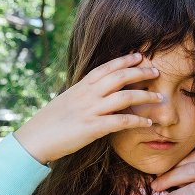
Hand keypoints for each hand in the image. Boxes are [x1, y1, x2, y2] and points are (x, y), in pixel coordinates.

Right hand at [14, 53, 161, 163]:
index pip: (106, 67)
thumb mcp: (66, 101)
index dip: (124, 60)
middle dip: (140, 72)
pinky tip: (148, 123)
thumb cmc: (49, 122)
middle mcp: (87, 95)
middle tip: (157, 71)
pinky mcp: (92, 128)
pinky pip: (120, 121)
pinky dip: (136, 121)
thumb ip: (82, 95)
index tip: (139, 55)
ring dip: (145, 96)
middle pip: (119, 77)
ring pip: (124, 97)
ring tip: (160, 98)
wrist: (34, 139)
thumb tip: (94, 93)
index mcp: (80, 86)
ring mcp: (90, 110)